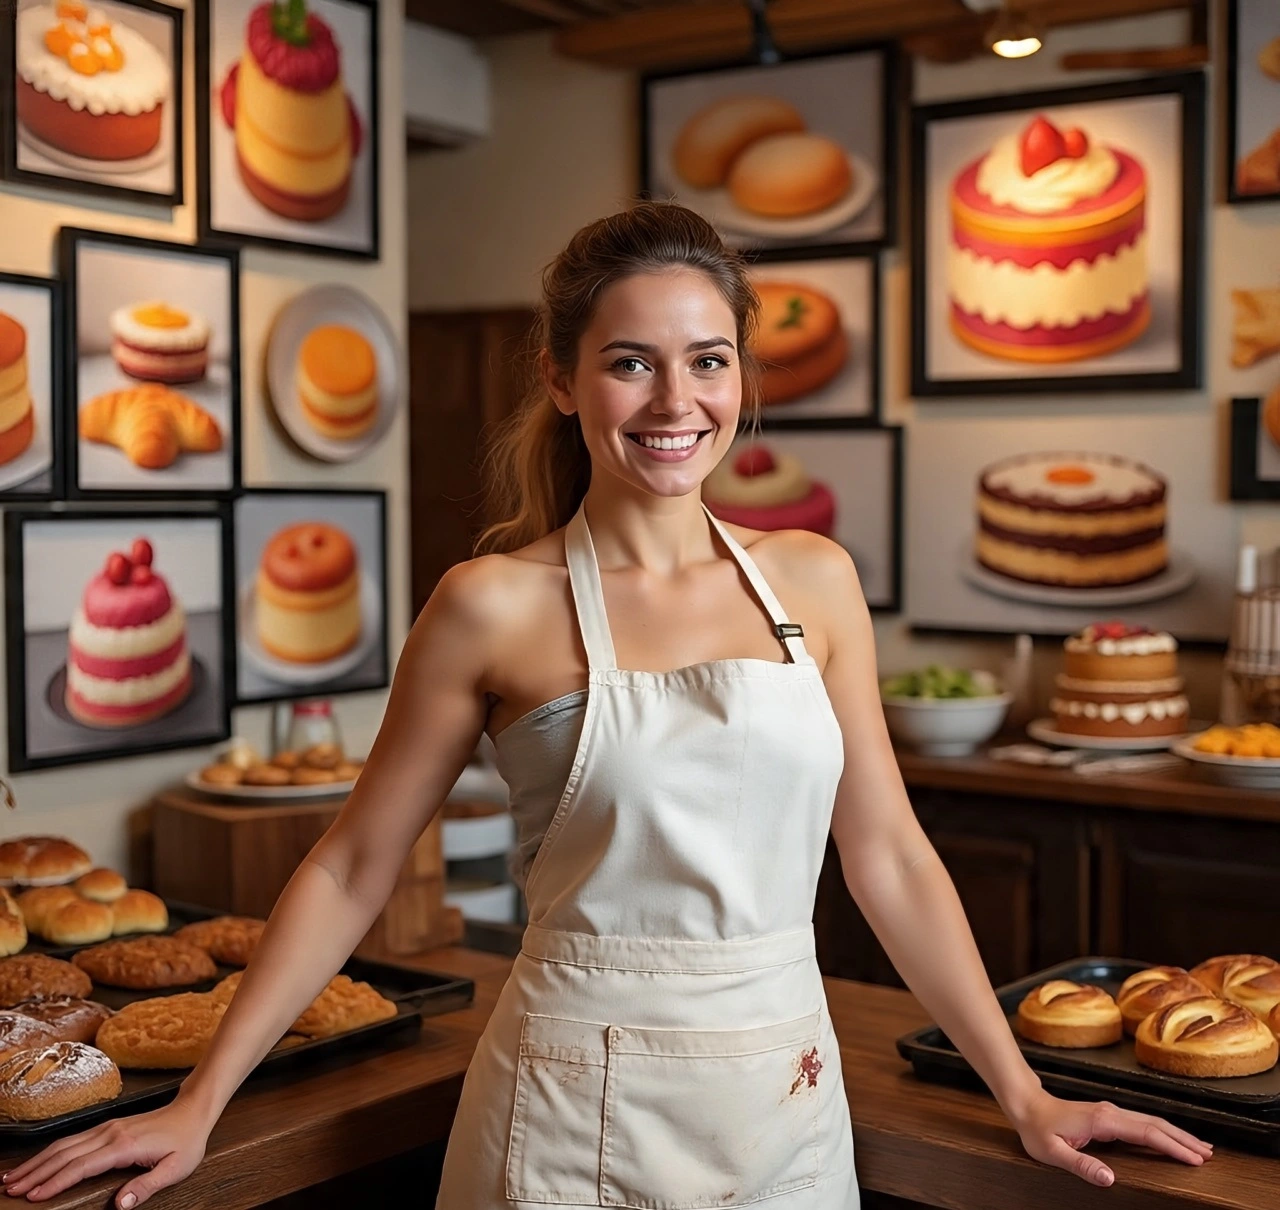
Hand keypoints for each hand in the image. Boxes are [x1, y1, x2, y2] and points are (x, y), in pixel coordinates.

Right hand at [1, 1096, 211, 1205]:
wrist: (194, 1110)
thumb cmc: (186, 1140)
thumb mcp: (175, 1168)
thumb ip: (146, 1187)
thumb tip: (120, 1205)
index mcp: (124, 1145)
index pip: (82, 1166)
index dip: (57, 1181)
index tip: (35, 1196)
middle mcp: (111, 1133)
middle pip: (65, 1153)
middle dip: (36, 1172)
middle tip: (11, 1189)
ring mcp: (107, 1127)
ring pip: (65, 1144)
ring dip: (38, 1161)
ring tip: (14, 1177)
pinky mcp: (107, 1127)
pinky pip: (73, 1139)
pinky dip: (52, 1151)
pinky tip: (40, 1161)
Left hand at [1011, 1090, 1212, 1185]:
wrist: (1026, 1104)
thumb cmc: (1038, 1129)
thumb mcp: (1053, 1152)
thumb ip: (1081, 1165)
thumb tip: (1110, 1179)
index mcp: (1103, 1121)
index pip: (1146, 1133)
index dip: (1172, 1146)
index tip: (1194, 1158)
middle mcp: (1111, 1112)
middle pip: (1155, 1124)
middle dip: (1183, 1139)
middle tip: (1208, 1154)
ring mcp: (1110, 1111)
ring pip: (1150, 1121)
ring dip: (1176, 1133)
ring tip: (1199, 1147)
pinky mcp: (1108, 1114)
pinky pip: (1141, 1122)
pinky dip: (1161, 1130)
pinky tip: (1169, 1138)